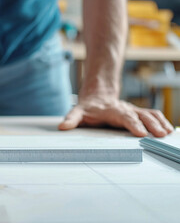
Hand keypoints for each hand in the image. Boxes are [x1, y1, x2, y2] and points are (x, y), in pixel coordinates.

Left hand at [58, 95, 173, 136]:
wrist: (96, 96)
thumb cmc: (88, 108)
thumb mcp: (77, 112)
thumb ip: (71, 119)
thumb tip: (63, 127)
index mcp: (112, 110)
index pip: (124, 117)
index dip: (133, 124)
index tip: (140, 132)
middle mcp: (125, 109)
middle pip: (141, 115)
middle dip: (152, 125)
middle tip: (160, 135)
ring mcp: (134, 110)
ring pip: (150, 114)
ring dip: (160, 123)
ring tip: (167, 134)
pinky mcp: (139, 113)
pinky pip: (153, 115)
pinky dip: (162, 121)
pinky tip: (169, 130)